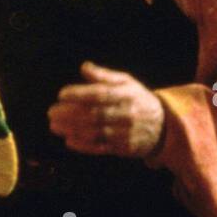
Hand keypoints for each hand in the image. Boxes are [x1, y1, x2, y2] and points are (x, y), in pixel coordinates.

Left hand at [48, 62, 164, 158]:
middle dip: (70, 114)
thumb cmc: (137, 99)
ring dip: (72, 129)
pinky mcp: (124, 148)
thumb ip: (104, 75)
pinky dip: (83, 145)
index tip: (61, 94)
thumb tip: (84, 67)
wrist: (164, 126)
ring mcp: (126, 133)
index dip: (79, 94)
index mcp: (127, 95)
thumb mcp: (126, 82)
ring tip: (54, 125)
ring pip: (95, 132)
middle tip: (51, 112)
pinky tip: (68, 140)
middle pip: (95, 115)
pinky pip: (101, 148)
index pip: (101, 94)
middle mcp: (127, 115)